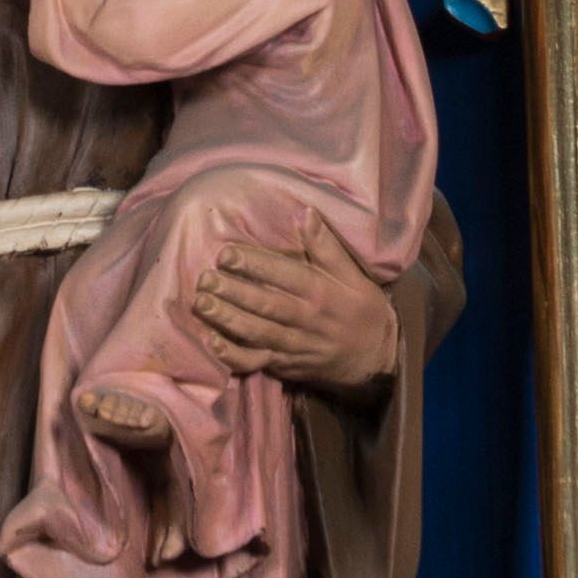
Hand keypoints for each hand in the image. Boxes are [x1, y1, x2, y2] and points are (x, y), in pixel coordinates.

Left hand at [191, 206, 395, 398]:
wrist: (376, 358)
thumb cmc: (361, 309)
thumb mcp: (352, 274)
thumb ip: (326, 246)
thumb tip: (304, 211)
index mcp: (321, 292)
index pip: (284, 274)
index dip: (254, 264)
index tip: (226, 254)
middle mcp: (305, 318)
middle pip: (265, 304)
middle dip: (233, 292)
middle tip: (205, 279)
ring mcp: (294, 345)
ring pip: (257, 332)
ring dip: (227, 319)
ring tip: (201, 304)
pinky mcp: (285, 366)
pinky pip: (256, 362)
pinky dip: (234, 356)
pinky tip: (212, 344)